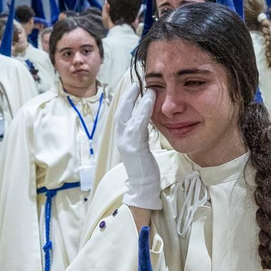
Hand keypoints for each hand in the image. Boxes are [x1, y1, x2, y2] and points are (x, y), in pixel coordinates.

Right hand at [114, 79, 161, 210]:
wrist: (143, 187)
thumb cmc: (144, 169)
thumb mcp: (141, 147)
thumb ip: (141, 133)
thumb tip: (146, 119)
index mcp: (123, 138)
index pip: (123, 115)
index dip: (127, 101)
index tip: (134, 89)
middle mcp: (121, 138)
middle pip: (121, 111)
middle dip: (128, 96)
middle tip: (135, 83)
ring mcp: (126, 142)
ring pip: (129, 115)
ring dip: (137, 100)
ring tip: (146, 88)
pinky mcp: (134, 146)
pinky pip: (138, 124)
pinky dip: (143, 110)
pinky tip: (149, 101)